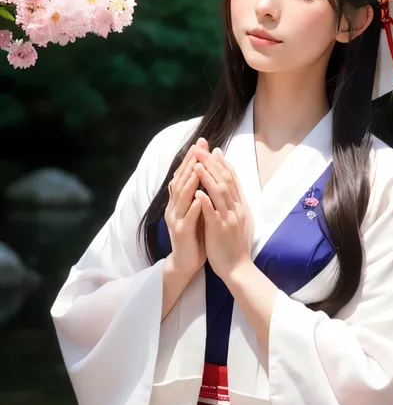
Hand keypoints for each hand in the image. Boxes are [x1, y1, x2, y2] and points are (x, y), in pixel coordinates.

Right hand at [164, 138, 207, 278]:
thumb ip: (198, 192)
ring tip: (198, 167)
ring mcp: (176, 219)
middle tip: (198, 147)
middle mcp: (174, 207)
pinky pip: (187, 219)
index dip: (192, 158)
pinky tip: (199, 199)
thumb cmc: (194, 233)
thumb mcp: (196, 209)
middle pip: (180, 180)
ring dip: (189, 181)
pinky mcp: (181, 233)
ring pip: (181, 197)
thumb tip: (205, 170)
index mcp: (178, 200)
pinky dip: (193, 207)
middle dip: (190, 163)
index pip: (184, 174)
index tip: (201, 143)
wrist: (186, 261)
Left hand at [194, 147, 253, 281]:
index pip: (233, 179)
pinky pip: (212, 213)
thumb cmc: (236, 245)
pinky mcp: (220, 230)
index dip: (224, 164)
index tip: (215, 151)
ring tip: (197, 164)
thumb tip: (233, 190)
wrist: (239, 268)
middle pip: (226, 181)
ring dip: (208, 177)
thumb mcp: (242, 220)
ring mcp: (229, 218)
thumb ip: (236, 205)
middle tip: (202, 150)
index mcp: (241, 206)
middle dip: (213, 164)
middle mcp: (237, 209)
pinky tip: (197, 191)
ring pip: (220, 193)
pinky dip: (205, 201)